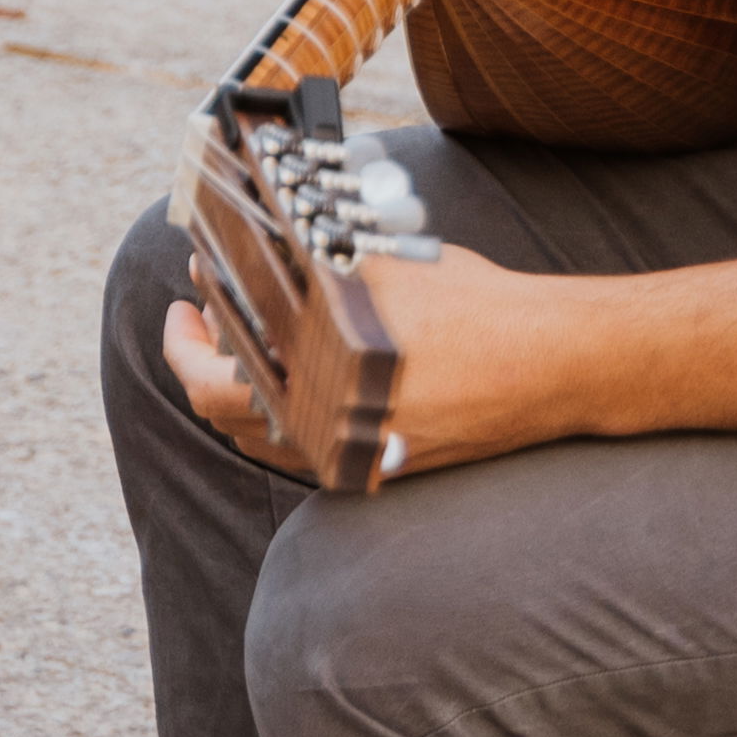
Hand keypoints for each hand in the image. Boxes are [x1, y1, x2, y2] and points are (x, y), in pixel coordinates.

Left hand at [158, 244, 554, 484]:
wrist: (553, 362)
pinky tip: (306, 361)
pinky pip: (314, 445)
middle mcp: (331, 445)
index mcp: (316, 397)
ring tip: (255, 328)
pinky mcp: (390, 470)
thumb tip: (231, 267)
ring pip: (270, 436)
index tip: (184, 303)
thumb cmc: (465, 307)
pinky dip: (292, 404)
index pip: (208, 386)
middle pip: (231, 416)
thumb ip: (294, 272)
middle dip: (212, 356)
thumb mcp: (370, 269)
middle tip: (212, 309)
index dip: (183, 341)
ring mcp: (360, 463)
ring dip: (249, 383)